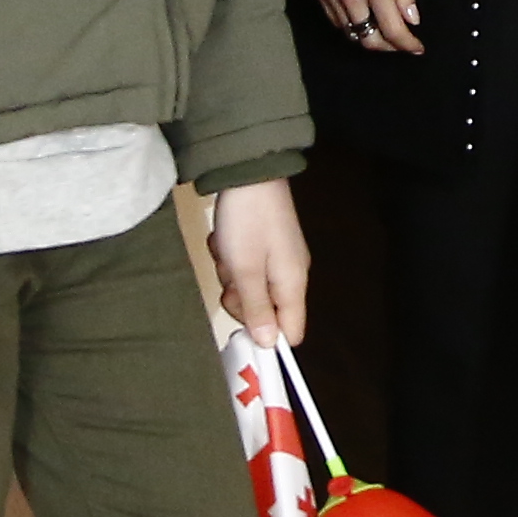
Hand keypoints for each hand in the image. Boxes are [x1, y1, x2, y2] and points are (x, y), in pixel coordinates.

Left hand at [205, 177, 309, 347]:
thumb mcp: (245, 269)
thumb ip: (256, 308)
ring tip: (226, 253)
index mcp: (293, 284)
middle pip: (266, 311)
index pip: (291, 331)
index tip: (240, 330)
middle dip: (241, 301)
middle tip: (230, 278)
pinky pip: (246, 266)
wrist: (249, 172)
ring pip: (251, 288)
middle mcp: (290, 274)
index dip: (267, 338)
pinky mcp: (265, 244)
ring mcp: (278, 258)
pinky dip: (231, 258)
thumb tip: (269, 345)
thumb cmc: (248, 222)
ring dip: (232, 277)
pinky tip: (225, 241)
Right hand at [314, 0, 422, 56]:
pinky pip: (333, 19)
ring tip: (383, 32)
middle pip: (368, 39)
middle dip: (387, 47)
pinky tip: (361, 19)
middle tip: (400, 43)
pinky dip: (349, 25)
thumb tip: (411, 20)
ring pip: (349, 32)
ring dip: (367, 37)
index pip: (392, 30)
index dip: (406, 44)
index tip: (417, 48)